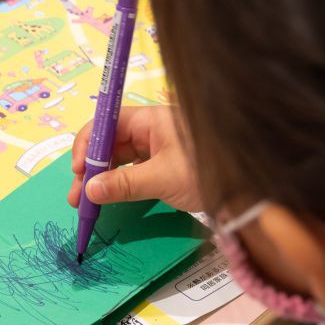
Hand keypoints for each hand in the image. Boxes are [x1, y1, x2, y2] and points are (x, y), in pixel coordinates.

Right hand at [68, 105, 202, 212]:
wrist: (247, 189)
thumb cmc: (206, 173)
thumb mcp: (162, 180)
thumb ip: (123, 185)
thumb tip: (89, 190)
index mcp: (150, 120)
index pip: (107, 123)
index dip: (88, 144)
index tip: (78, 170)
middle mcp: (150, 129)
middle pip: (109, 142)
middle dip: (90, 168)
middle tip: (76, 197)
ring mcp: (157, 146)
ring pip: (119, 159)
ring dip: (101, 179)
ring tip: (86, 204)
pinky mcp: (163, 163)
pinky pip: (132, 169)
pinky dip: (117, 183)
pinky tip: (107, 198)